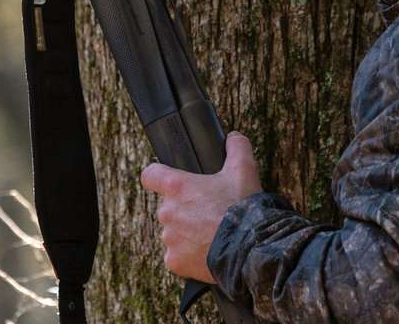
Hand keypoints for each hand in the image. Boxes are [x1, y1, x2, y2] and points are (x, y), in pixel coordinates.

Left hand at [140, 132, 262, 282]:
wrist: (248, 247)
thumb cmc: (241, 207)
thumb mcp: (244, 169)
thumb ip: (236, 147)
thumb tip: (233, 137)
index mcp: (177, 187)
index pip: (150, 175)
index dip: (157, 175)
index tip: (165, 179)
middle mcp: (167, 212)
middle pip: (169, 207)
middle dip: (185, 209)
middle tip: (209, 212)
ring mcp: (169, 238)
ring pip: (174, 232)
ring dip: (188, 232)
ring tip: (212, 234)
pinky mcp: (174, 261)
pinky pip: (177, 255)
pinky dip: (189, 254)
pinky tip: (207, 251)